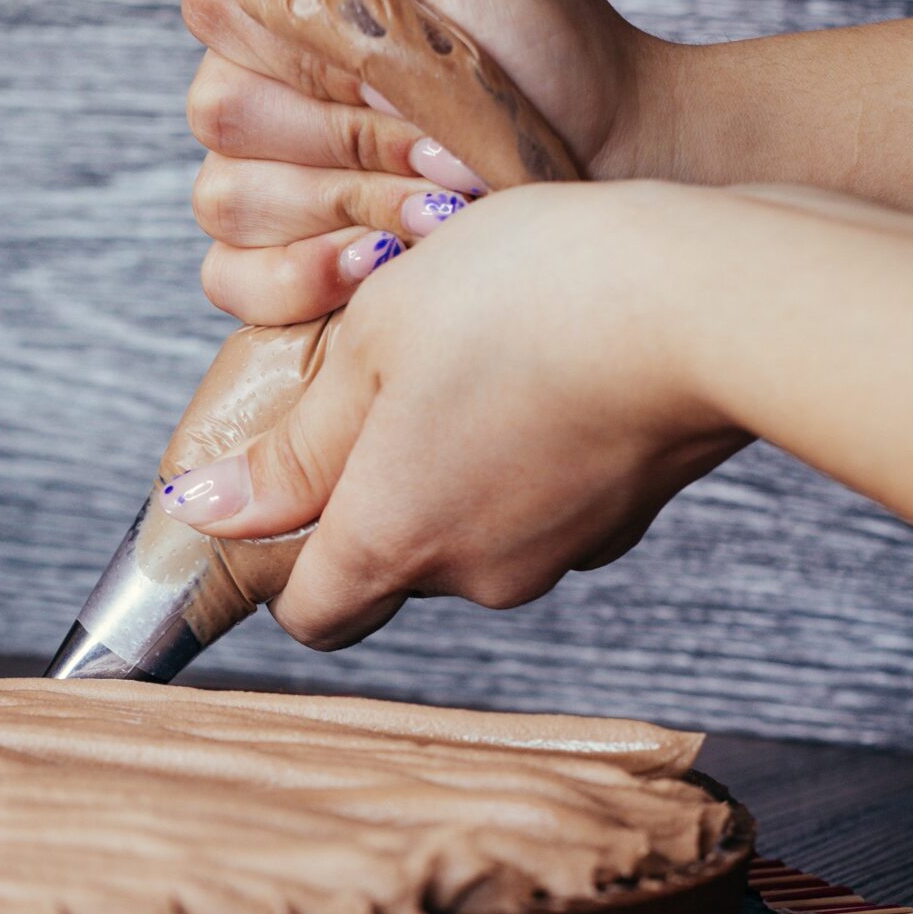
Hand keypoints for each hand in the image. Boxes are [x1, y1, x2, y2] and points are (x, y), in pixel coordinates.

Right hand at [114, 0, 656, 324]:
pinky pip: (228, 280)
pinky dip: (305, 276)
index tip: (402, 48)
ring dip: (350, 199)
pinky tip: (383, 258)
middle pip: (218, 111)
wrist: (622, 160)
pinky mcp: (281, 271)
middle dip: (349, 131)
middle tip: (443, 132)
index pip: (210, 3)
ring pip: (226, 197)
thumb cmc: (547, 44)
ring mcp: (266, 186)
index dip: (309, 39)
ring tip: (443, 193)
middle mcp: (260, 88)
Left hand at [154, 181, 745, 650]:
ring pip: (472, 527)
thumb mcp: (372, 345)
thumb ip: (292, 445)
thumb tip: (205, 510)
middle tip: (384, 380)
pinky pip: (545, 500)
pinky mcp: (623, 520)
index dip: (283, 564)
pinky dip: (531, 451)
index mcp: (392, 542)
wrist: (706, 300)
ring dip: (455, 458)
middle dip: (374, 488)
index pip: (313, 614)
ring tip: (474, 353)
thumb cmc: (526, 299)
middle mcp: (474, 576)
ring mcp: (557, 555)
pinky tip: (545, 367)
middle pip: (392, 563)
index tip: (283, 488)